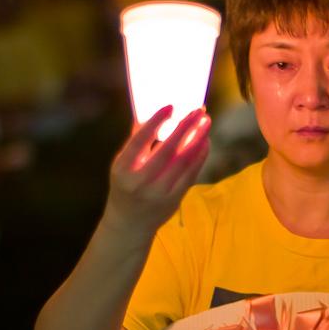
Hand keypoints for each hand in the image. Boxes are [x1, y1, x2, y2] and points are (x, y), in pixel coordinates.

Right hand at [103, 105, 211, 238]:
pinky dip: (200, 156)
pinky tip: (205, 142)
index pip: (140, 141)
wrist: (130, 223)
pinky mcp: (174, 199)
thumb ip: (136, 141)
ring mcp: (159, 192)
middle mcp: (141, 181)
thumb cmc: (125, 186)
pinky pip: (191, 174)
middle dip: (185, 128)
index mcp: (123, 169)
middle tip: (198, 111)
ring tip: (206, 122)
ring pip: (183, 162)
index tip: (170, 106)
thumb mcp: (122, 164)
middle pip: (167, 150)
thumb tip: (148, 110)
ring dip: (197, 139)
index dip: (155, 122)